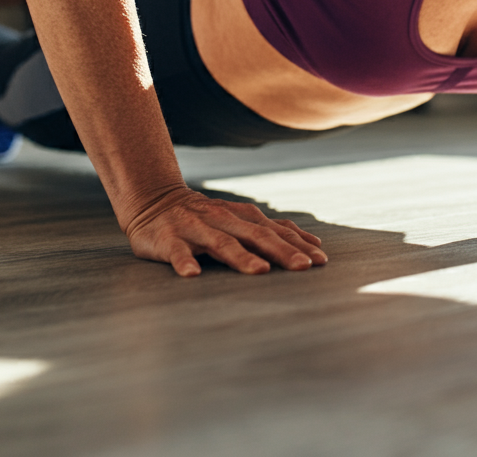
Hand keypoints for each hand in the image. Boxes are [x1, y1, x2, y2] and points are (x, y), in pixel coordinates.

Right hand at [124, 186, 327, 276]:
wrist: (155, 200)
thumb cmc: (206, 218)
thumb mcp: (241, 219)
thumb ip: (273, 230)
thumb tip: (313, 243)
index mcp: (243, 217)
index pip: (276, 231)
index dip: (299, 245)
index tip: (321, 260)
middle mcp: (224, 220)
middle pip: (257, 236)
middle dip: (282, 251)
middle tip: (303, 267)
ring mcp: (197, 229)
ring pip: (223, 243)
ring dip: (242, 257)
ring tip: (260, 271)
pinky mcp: (169, 240)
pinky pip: (177, 252)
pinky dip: (185, 262)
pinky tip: (192, 275)